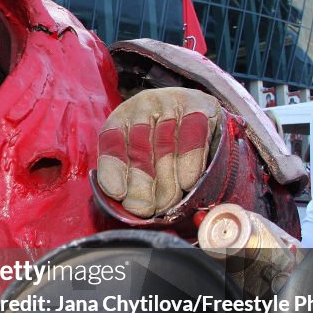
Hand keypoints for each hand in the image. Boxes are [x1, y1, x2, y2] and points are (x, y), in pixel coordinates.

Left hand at [96, 87, 220, 217]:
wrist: (202, 111)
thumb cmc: (164, 143)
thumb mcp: (141, 156)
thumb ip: (132, 177)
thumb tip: (135, 209)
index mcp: (121, 119)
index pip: (111, 143)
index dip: (114, 171)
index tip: (119, 195)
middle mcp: (142, 106)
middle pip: (138, 149)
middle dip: (141, 184)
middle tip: (145, 209)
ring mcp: (171, 103)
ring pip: (165, 146)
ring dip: (166, 180)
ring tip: (167, 204)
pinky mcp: (199, 105)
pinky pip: (193, 136)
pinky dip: (190, 162)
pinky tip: (187, 183)